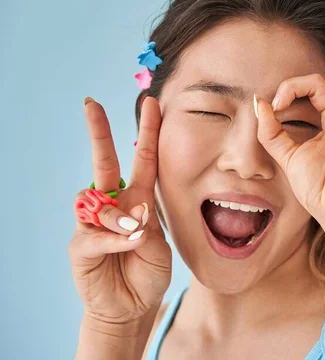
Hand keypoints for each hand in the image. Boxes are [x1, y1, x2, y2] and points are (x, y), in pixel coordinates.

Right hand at [69, 97, 171, 325]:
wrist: (132, 307)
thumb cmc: (147, 273)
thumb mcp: (159, 248)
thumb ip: (146, 228)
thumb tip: (129, 214)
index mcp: (138, 200)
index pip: (143, 160)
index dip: (148, 133)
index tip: (151, 104)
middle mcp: (113, 206)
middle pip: (103, 162)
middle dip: (98, 132)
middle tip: (91, 103)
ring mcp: (93, 224)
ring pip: (96, 200)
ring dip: (117, 214)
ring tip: (134, 232)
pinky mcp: (81, 245)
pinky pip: (94, 234)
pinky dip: (114, 239)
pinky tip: (127, 246)